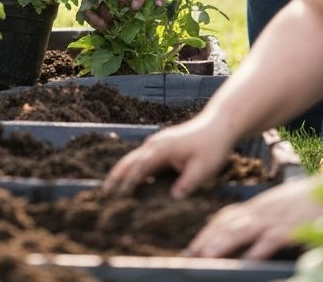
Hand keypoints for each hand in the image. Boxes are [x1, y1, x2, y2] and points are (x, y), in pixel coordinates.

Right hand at [104, 115, 236, 197]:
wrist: (219, 125)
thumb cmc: (212, 146)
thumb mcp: (203, 168)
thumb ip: (187, 183)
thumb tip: (172, 198)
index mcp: (162, 148)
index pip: (139, 167)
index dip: (128, 183)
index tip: (118, 198)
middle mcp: (155, 144)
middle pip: (129, 160)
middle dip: (116, 176)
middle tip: (104, 193)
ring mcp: (157, 143)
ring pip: (133, 159)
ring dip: (122, 172)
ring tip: (111, 189)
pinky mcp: (162, 146)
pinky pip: (142, 159)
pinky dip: (132, 169)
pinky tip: (130, 181)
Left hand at [188, 176, 322, 258]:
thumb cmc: (311, 201)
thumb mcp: (283, 206)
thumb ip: (266, 217)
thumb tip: (251, 232)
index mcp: (260, 205)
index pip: (227, 217)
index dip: (209, 230)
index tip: (195, 244)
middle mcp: (263, 210)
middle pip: (228, 223)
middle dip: (208, 239)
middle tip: (190, 253)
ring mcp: (276, 218)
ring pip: (243, 230)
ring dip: (223, 243)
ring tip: (206, 255)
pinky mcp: (293, 227)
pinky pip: (272, 239)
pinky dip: (259, 249)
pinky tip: (248, 260)